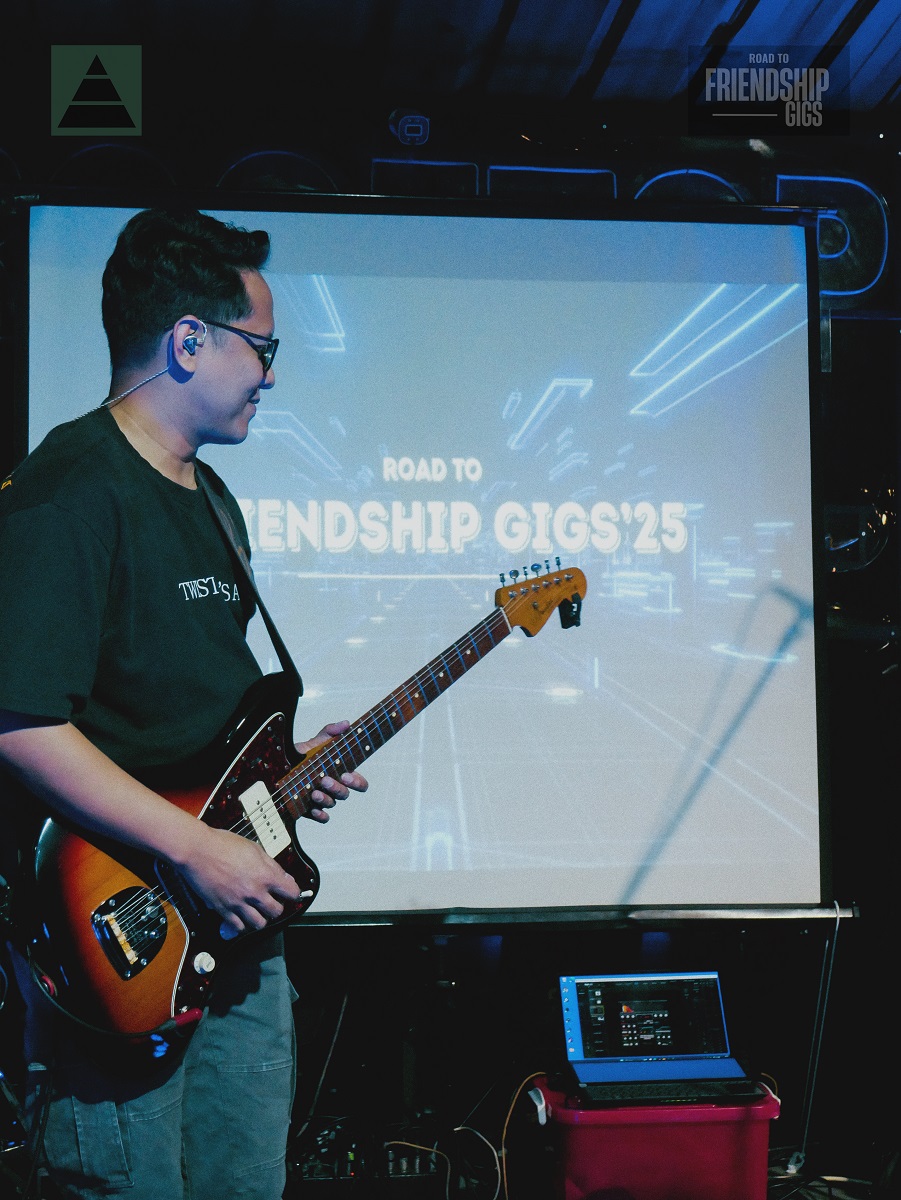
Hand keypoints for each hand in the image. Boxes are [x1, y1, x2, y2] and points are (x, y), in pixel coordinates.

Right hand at [176, 824, 302, 938]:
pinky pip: (238, 927)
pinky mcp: (222, 909)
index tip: (290, 892)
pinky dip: (241, 924)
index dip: (293, 892)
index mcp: (265, 875)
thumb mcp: (254, 848)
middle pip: (277, 912)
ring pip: (259, 924)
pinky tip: (241, 915)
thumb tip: (283, 876)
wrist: (198, 850)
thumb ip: (270, 865)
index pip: (292, 893)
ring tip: (257, 911)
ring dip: (261, 918)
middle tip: (272, 901)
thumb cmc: (223, 844)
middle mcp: (254, 892)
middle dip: (277, 907)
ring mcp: (238, 903)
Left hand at [296, 721, 368, 822]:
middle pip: (345, 794)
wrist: (279, 767)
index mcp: (339, 773)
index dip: (357, 782)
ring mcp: (323, 799)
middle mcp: (333, 787)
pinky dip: (320, 815)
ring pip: (332, 804)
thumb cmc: (302, 756)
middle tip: (326, 780)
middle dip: (338, 788)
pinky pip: (321, 817)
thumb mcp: (315, 742)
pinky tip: (313, 809)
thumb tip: (346, 723)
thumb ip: (330, 732)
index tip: (346, 775)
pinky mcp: (310, 809)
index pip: (358, 782)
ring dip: (326, 799)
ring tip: (314, 792)